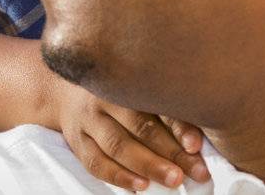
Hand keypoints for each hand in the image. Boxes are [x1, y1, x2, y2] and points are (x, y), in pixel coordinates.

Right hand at [44, 73, 208, 190]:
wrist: (65, 91)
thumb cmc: (118, 94)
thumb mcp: (139, 90)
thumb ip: (167, 110)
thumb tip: (199, 141)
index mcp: (127, 80)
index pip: (156, 103)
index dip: (179, 125)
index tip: (197, 146)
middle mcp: (106, 97)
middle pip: (139, 125)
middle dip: (170, 150)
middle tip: (195, 171)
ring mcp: (89, 120)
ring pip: (117, 144)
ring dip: (147, 164)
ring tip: (173, 179)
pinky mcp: (77, 141)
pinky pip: (95, 162)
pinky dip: (118, 176)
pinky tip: (140, 186)